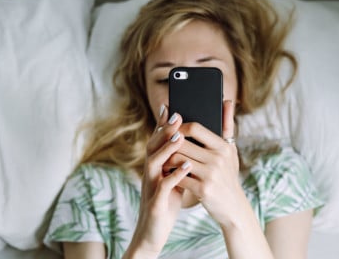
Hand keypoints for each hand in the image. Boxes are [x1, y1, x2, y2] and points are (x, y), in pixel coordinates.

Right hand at [126, 106, 191, 257]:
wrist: (153, 232)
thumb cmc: (167, 202)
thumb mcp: (173, 178)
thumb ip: (178, 160)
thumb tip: (188, 142)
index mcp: (154, 166)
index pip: (156, 141)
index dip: (162, 124)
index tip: (170, 107)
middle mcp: (149, 173)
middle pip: (152, 146)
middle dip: (164, 130)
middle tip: (177, 115)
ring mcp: (150, 187)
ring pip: (154, 163)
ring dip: (166, 149)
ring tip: (180, 137)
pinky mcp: (155, 203)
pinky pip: (163, 186)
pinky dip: (174, 175)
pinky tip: (186, 167)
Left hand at [163, 100, 245, 227]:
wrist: (233, 207)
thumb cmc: (228, 174)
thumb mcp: (231, 151)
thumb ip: (227, 125)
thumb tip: (227, 100)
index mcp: (223, 146)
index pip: (195, 128)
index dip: (179, 127)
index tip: (171, 129)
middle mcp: (218, 158)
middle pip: (182, 143)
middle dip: (169, 143)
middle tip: (160, 143)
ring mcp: (211, 174)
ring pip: (177, 158)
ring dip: (166, 159)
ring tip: (162, 158)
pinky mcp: (203, 189)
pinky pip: (178, 177)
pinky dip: (170, 174)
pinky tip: (167, 174)